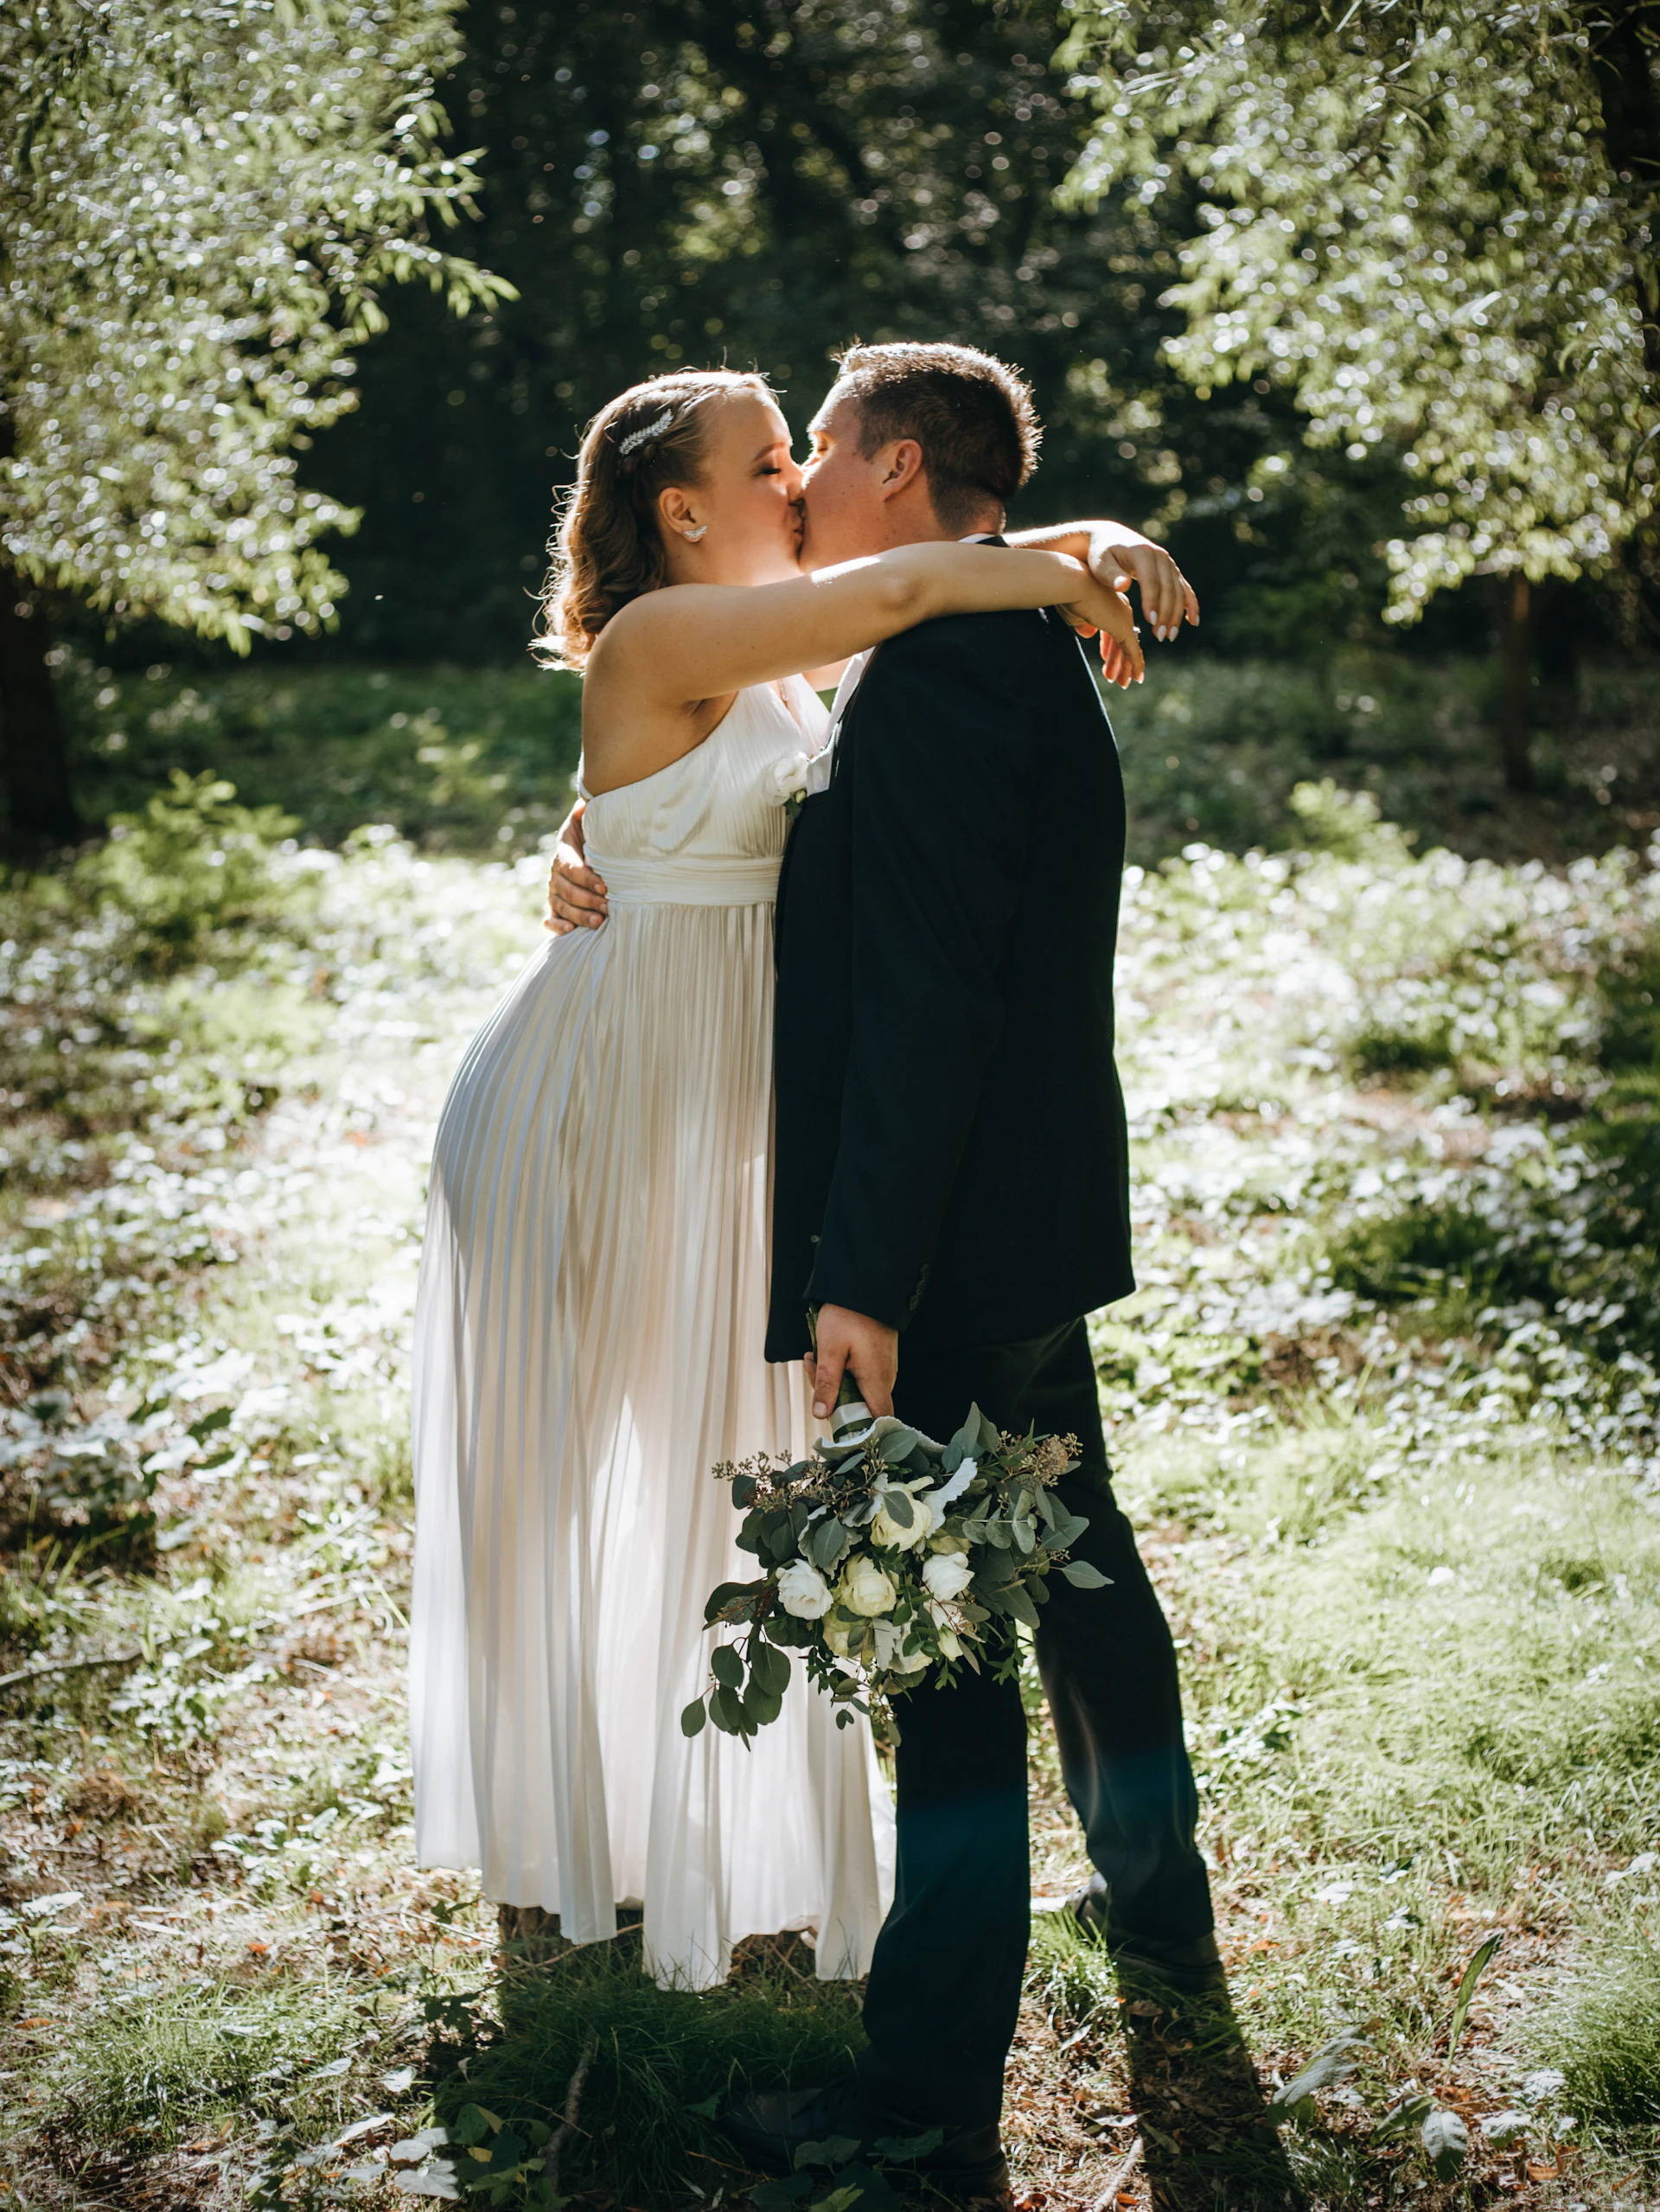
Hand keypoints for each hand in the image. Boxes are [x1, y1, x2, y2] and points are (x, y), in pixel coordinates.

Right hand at [543, 802, 609, 933]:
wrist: (589, 848)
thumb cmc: (594, 834)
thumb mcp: (590, 820)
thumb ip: (588, 813)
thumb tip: (585, 806)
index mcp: (564, 851)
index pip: (571, 867)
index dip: (585, 878)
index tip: (604, 886)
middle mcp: (556, 873)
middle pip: (565, 890)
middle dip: (586, 900)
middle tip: (607, 907)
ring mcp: (554, 891)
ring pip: (561, 906)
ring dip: (578, 915)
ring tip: (598, 922)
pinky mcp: (556, 907)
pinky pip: (550, 918)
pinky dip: (557, 926)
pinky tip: (570, 931)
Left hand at [807, 1304, 897, 1420]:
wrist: (866, 1286)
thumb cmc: (849, 1316)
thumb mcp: (830, 1350)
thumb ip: (826, 1384)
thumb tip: (822, 1414)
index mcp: (876, 1381)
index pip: (878, 1421)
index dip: (861, 1431)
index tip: (838, 1425)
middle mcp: (884, 1378)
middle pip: (859, 1405)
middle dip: (831, 1395)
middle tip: (812, 1370)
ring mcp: (882, 1369)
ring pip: (855, 1389)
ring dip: (832, 1379)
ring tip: (813, 1356)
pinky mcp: (877, 1360)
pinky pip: (858, 1375)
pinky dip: (839, 1369)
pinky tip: (823, 1353)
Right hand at [1055, 564, 1144, 689]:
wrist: (1072, 583)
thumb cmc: (1067, 594)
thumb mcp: (1075, 612)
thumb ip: (1083, 623)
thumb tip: (1088, 633)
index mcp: (1109, 603)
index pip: (1112, 629)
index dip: (1110, 647)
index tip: (1108, 659)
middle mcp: (1120, 609)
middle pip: (1122, 640)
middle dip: (1120, 660)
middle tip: (1120, 677)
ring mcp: (1124, 618)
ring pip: (1128, 649)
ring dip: (1125, 668)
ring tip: (1123, 683)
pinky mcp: (1124, 628)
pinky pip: (1133, 651)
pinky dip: (1135, 665)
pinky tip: (1136, 677)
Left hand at [1086, 526, 1199, 645]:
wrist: (1111, 538)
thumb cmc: (1102, 554)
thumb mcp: (1101, 563)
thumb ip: (1111, 575)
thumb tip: (1124, 586)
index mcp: (1143, 553)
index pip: (1151, 581)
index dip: (1152, 601)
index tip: (1150, 621)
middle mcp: (1160, 557)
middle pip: (1169, 588)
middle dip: (1166, 613)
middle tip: (1160, 636)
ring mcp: (1168, 563)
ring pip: (1179, 591)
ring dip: (1177, 614)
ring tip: (1169, 636)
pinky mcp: (1171, 571)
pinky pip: (1184, 588)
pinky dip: (1190, 605)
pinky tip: (1193, 621)